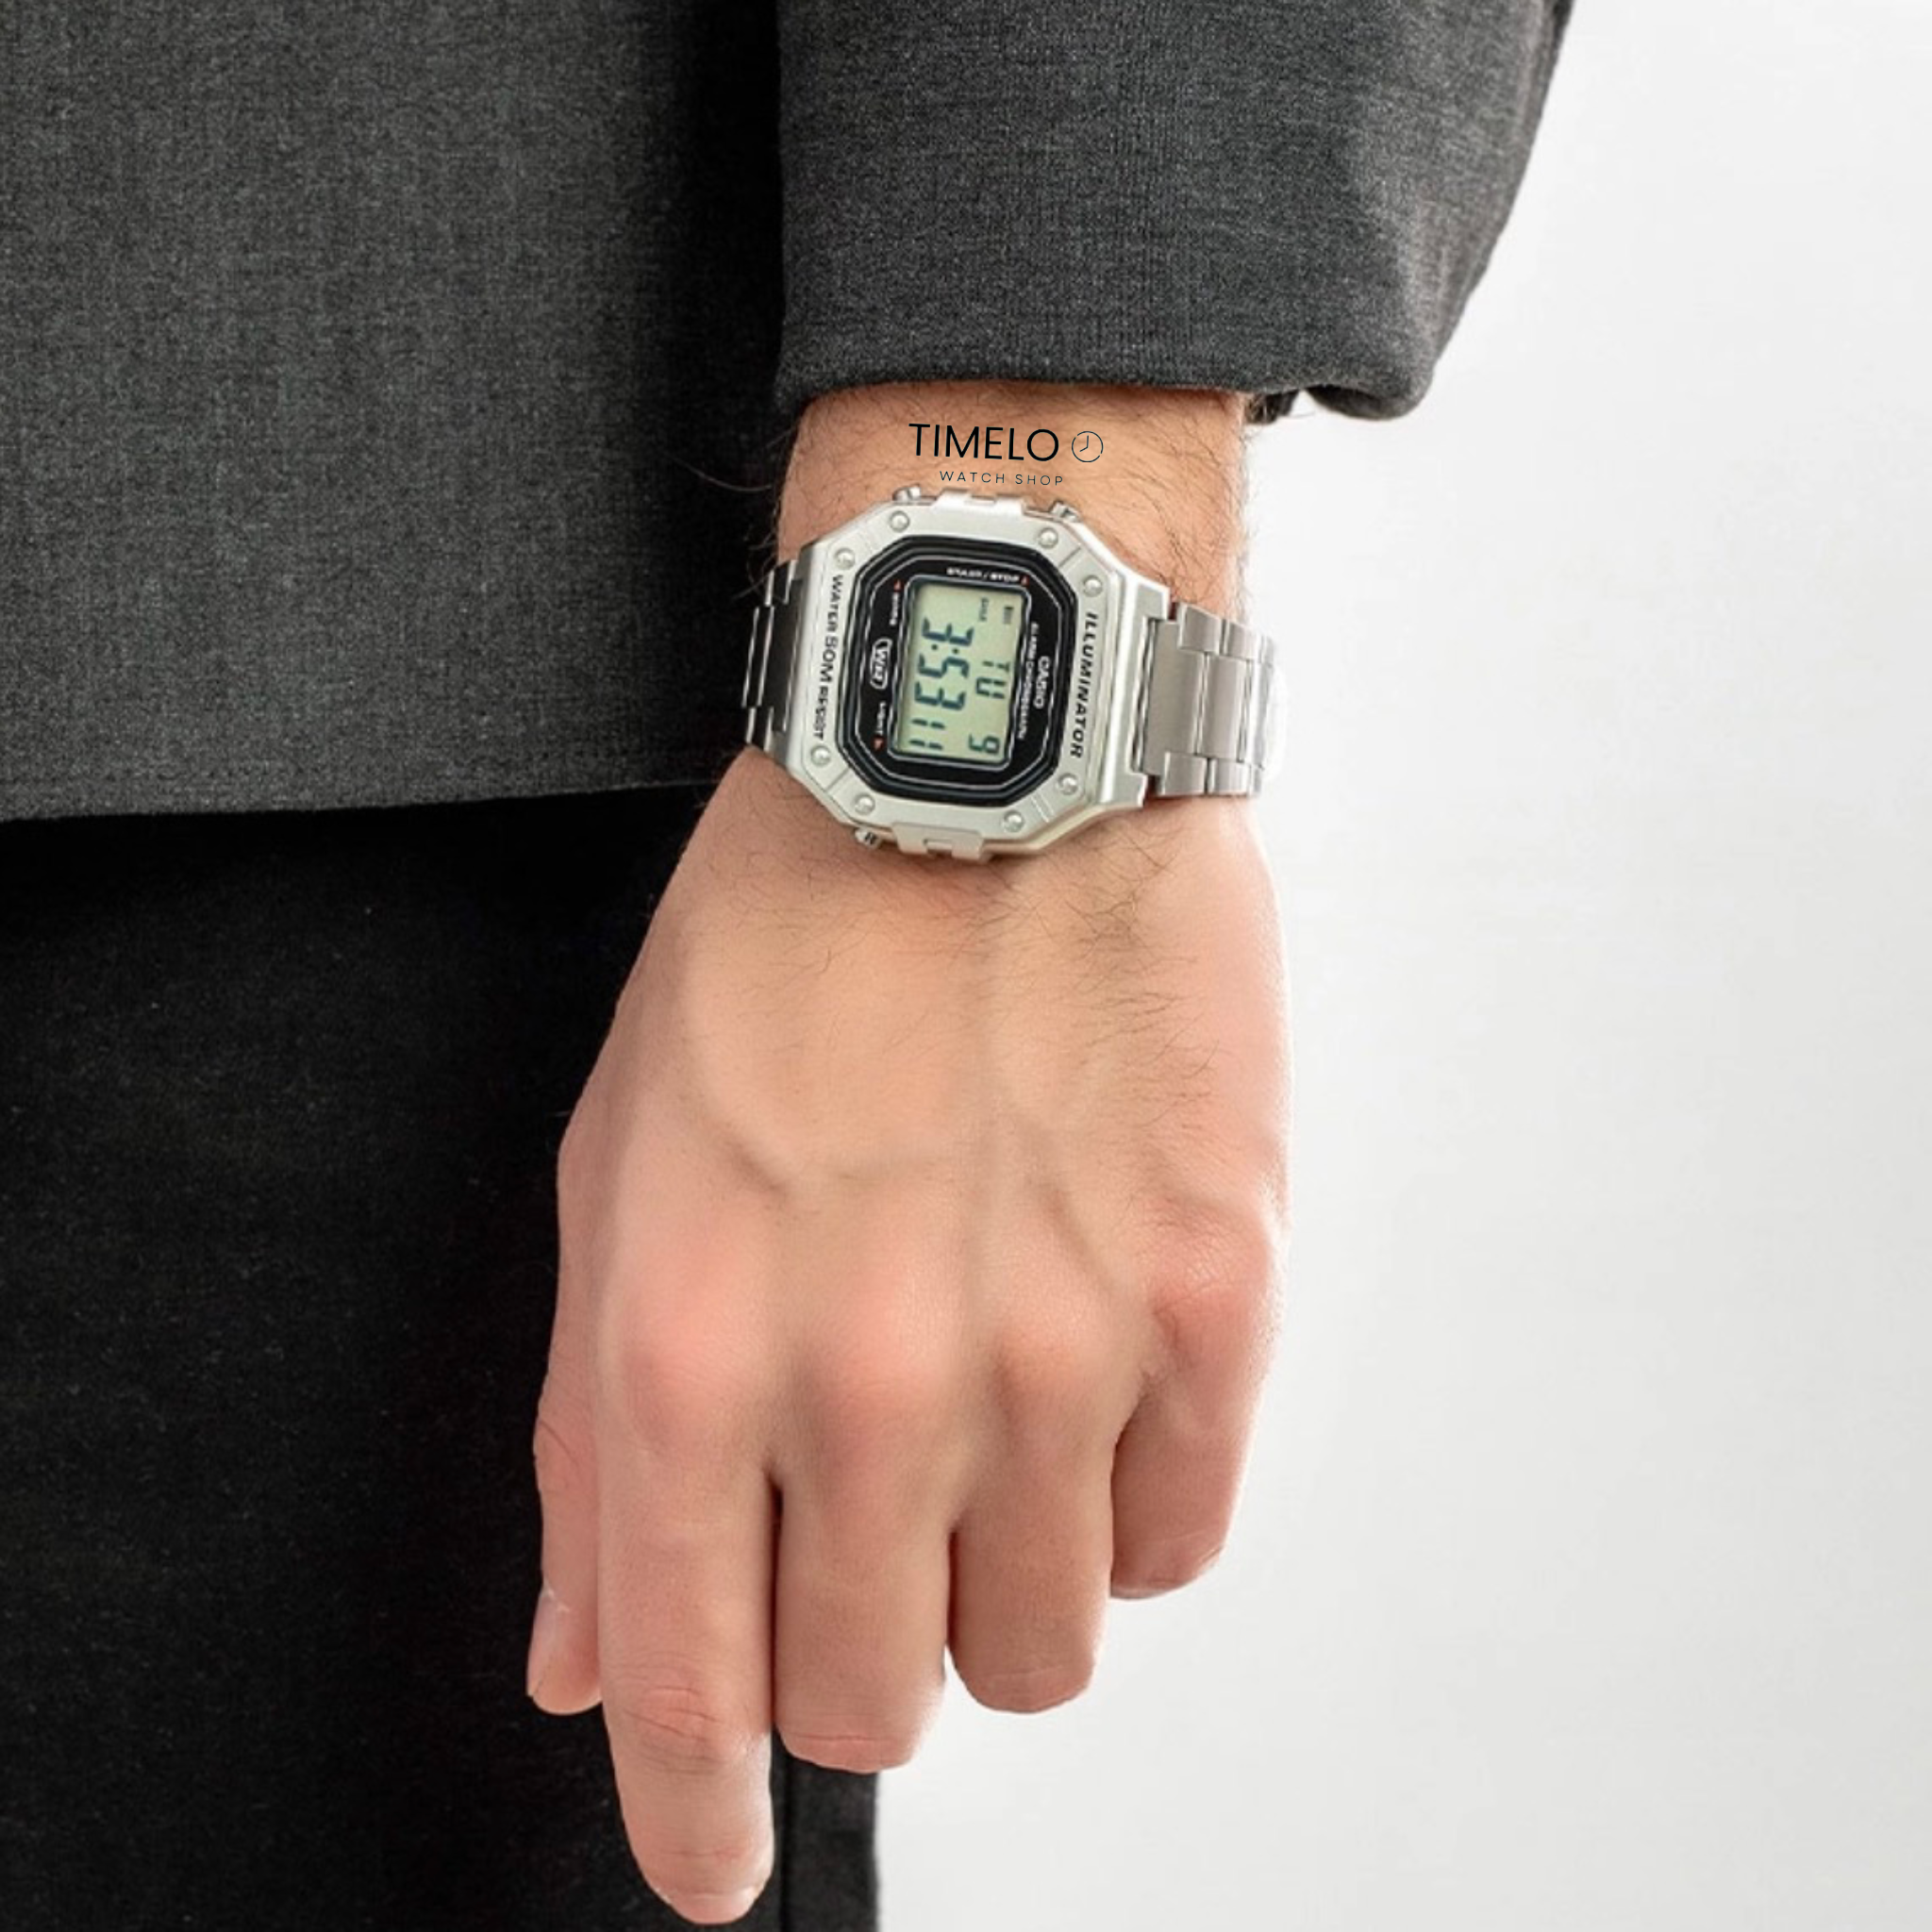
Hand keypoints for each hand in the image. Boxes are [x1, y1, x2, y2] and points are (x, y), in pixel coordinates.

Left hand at [525, 743, 1289, 1923]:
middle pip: (881, 1698)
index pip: (691, 1692)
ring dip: (1000, 1579)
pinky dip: (1121, 1499)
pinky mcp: (1210, 1297)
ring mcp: (1063, 1349)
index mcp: (690, 1351)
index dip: (695, 1821)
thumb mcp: (619, 1173)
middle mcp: (875, 1382)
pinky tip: (1087, 1373)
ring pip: (1046, 1647)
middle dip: (858, 1657)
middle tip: (867, 1536)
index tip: (713, 1875)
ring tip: (988, 1424)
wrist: (985, 761)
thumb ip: (589, 1444)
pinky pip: (1177, 1535)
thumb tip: (594, 1667)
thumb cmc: (784, 947)